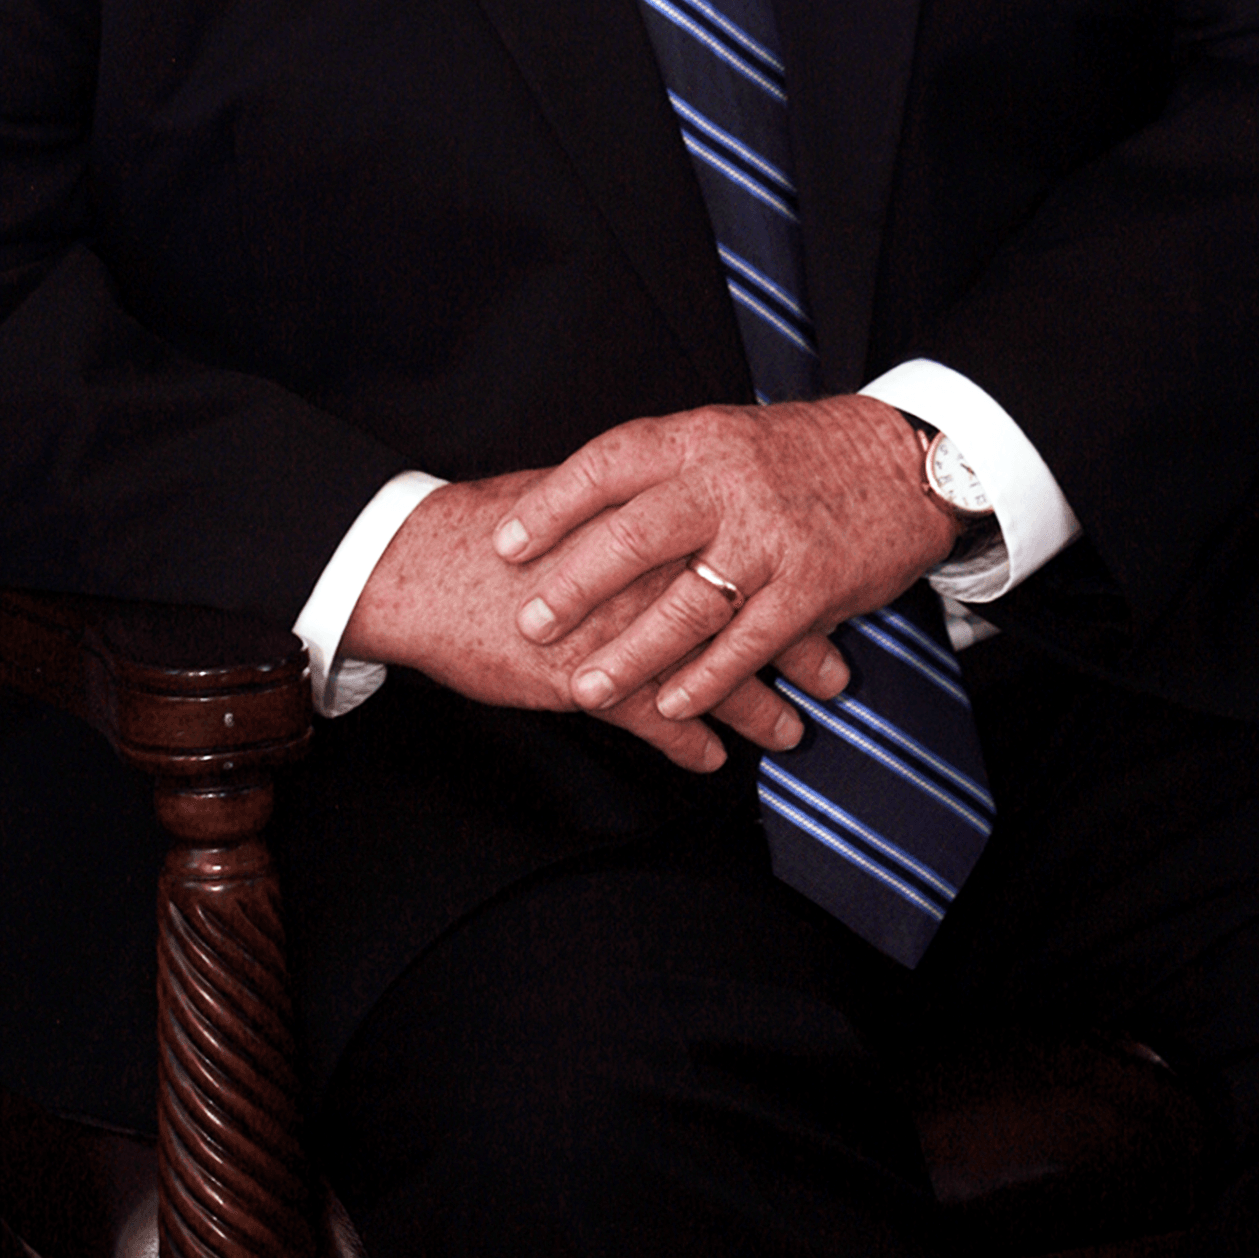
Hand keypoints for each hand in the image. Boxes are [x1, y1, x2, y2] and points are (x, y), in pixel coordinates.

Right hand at [340, 470, 810, 771]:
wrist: (422, 566)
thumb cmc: (493, 529)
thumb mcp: (576, 495)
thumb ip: (635, 504)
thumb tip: (679, 498)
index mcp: (649, 520)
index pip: (741, 550)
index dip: (788, 578)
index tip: (829, 596)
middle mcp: (648, 573)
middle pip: (743, 614)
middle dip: (793, 647)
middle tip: (837, 673)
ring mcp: (621, 630)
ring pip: (711, 674)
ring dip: (756, 709)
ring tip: (794, 732)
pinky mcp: (585, 679)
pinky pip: (654, 720)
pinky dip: (687, 743)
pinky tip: (712, 762)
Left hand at [491, 395, 954, 725]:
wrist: (906, 460)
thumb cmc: (800, 453)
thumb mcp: (725, 435)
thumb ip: (663, 470)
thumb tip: (573, 505)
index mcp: (699, 438)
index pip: (609, 464)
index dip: (552, 505)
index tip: (505, 544)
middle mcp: (730, 483)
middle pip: (636, 537)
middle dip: (576, 587)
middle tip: (530, 623)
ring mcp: (771, 537)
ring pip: (687, 604)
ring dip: (632, 655)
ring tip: (585, 689)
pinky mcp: (812, 586)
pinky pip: (747, 643)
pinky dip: (705, 680)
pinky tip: (669, 707)